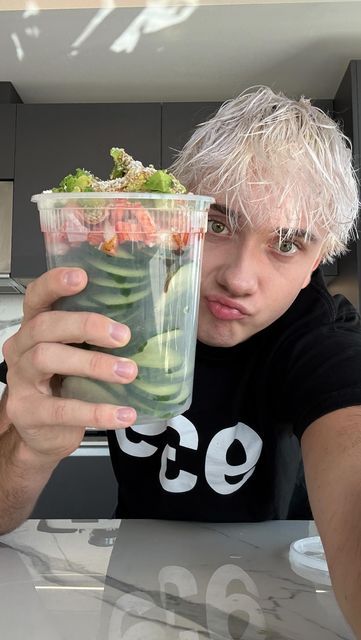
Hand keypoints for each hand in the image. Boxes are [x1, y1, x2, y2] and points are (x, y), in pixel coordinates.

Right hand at [2, 267, 136, 463]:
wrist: (43, 433)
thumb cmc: (64, 385)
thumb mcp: (76, 355)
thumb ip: (95, 337)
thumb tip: (148, 320)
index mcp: (35, 327)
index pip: (37, 297)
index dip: (55, 283)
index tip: (83, 277)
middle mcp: (21, 348)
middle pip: (45, 325)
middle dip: (86, 325)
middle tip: (122, 335)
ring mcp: (20, 379)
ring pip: (48, 358)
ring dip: (94, 364)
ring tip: (128, 372)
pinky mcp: (27, 411)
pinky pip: (62, 409)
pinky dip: (96, 411)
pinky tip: (122, 414)